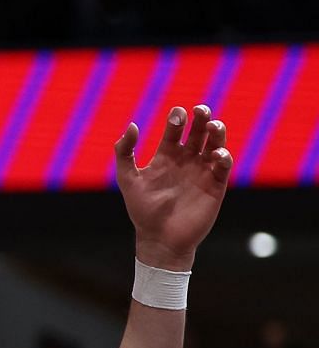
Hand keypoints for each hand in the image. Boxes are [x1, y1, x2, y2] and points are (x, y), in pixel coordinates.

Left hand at [114, 104, 232, 269]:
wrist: (159, 238)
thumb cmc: (142, 209)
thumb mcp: (127, 178)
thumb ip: (125, 152)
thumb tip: (133, 125)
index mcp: (166, 157)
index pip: (175, 131)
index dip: (177, 120)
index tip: (178, 113)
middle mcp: (186, 161)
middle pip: (198, 133)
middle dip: (202, 119)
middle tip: (201, 110)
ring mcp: (202, 172)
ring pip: (215, 145)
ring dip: (217, 133)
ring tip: (213, 125)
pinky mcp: (215, 186)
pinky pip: (223, 167)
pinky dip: (223, 157)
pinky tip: (216, 154)